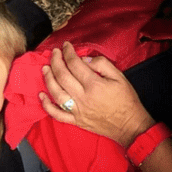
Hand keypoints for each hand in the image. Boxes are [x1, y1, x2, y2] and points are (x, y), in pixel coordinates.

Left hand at [39, 42, 153, 146]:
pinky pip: (57, 114)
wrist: (130, 126)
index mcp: (94, 85)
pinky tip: (41, 95)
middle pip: (62, 76)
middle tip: (54, 52)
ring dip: (48, 79)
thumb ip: (102, 64)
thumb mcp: (120, 77)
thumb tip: (84, 60)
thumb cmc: (126, 100)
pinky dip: (47, 105)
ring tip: (45, 68)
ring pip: (56, 93)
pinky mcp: (76, 121)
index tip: (66, 45)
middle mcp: (83, 98)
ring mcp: (77, 111)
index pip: (75, 64)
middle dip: (55, 61)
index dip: (68, 52)